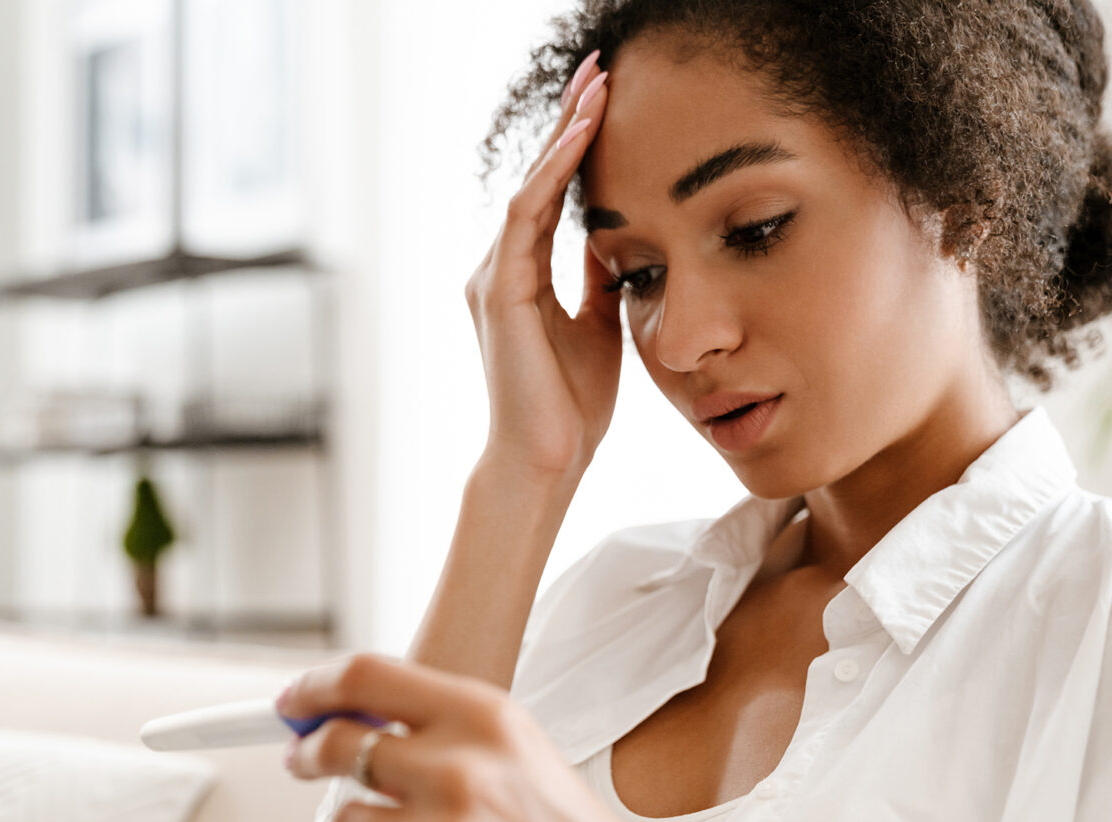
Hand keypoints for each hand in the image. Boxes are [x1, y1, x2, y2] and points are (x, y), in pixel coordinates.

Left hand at [278, 653, 776, 821]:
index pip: (367, 676)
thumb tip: (365, 721)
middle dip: (308, 753)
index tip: (295, 700)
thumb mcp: (529, 763)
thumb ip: (453, 737)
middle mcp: (460, 771)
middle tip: (303, 760)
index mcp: (489, 721)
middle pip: (337, 742)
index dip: (315, 685)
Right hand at [465, 48, 622, 480]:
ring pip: (530, 187)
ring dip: (565, 135)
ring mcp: (493, 277)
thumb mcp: (597, 327)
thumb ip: (598, 281)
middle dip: (569, 122)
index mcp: (521, 277)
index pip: (552, 195)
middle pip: (536, 179)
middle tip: (600, 68)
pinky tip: (582, 136)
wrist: (549, 461)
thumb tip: (618, 240)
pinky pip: (525, 215)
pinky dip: (554, 174)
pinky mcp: (498, 291)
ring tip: (598, 86)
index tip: (607, 99)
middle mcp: (499, 269)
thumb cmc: (572, 408)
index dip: (577, 146)